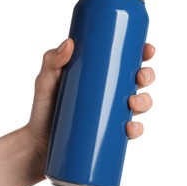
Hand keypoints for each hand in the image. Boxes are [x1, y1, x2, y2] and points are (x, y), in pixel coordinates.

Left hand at [28, 39, 154, 157]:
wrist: (39, 142)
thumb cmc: (43, 109)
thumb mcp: (45, 82)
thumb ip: (51, 61)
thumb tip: (69, 43)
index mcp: (97, 75)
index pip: (124, 60)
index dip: (141, 53)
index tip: (147, 50)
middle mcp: (107, 92)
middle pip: (136, 81)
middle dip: (146, 76)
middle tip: (139, 78)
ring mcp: (109, 113)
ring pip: (138, 104)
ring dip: (145, 102)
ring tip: (132, 103)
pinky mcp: (108, 133)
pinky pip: (130, 130)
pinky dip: (136, 129)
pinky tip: (131, 128)